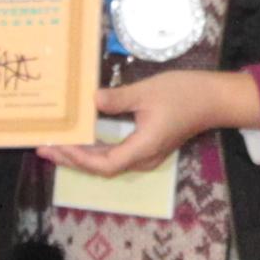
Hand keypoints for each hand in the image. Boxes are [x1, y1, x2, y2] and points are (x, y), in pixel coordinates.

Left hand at [40, 68, 259, 177]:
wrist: (215, 99)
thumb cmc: (184, 94)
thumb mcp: (147, 91)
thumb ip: (117, 99)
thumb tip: (91, 102)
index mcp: (143, 147)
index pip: (104, 164)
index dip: (78, 159)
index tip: (58, 146)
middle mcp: (144, 158)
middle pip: (102, 168)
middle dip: (72, 159)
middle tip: (44, 148)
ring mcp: (147, 155)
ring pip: (109, 163)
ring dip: (82, 156)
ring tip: (58, 146)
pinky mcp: (149, 147)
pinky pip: (117, 155)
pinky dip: (96, 150)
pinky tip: (83, 139)